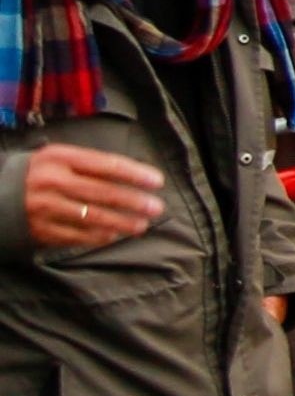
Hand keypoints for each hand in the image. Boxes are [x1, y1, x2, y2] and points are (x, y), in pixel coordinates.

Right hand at [20, 142, 165, 251]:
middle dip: (133, 201)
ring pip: (92, 217)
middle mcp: (52, 182)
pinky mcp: (39, 230)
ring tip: (141, 225)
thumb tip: (132, 174)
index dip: (135, 174)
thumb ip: (88, 164)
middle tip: (156, 208)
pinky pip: (75, 236)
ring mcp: (44, 208)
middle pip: (102, 193)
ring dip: (121, 223)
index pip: (106, 165)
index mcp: (60, 158)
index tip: (157, 181)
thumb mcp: (58, 158)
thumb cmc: (36, 173)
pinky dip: (98, 237)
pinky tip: (114, 236)